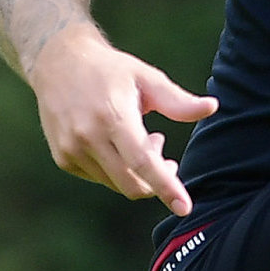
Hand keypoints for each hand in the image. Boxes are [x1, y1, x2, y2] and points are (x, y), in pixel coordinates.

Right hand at [28, 24, 213, 212]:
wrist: (57, 62)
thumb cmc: (110, 70)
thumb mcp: (146, 78)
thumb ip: (177, 100)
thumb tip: (212, 107)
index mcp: (112, 117)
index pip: (143, 162)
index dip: (165, 186)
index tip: (184, 208)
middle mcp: (88, 137)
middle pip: (131, 184)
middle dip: (157, 181)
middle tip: (163, 150)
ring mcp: (72, 150)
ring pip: (117, 184)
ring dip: (137, 172)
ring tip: (139, 139)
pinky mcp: (63, 158)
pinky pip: (100, 178)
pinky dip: (117, 169)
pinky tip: (116, 143)